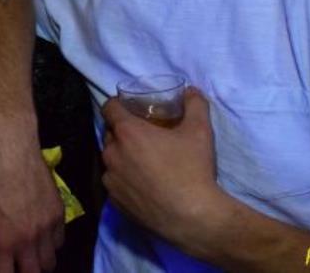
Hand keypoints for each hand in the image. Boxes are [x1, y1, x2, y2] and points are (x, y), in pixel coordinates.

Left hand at [0, 120, 63, 272]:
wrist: (11, 147)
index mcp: (3, 241)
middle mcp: (28, 240)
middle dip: (24, 272)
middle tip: (16, 264)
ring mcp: (47, 227)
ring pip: (50, 262)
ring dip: (39, 262)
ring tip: (30, 253)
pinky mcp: (60, 213)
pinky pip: (60, 241)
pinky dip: (51, 244)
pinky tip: (41, 235)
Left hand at [100, 88, 230, 250]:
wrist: (193, 217)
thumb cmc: (193, 169)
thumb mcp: (200, 131)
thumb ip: (195, 105)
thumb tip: (191, 91)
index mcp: (127, 132)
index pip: (109, 107)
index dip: (118, 104)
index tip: (130, 107)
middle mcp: (112, 153)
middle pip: (110, 133)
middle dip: (123, 131)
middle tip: (144, 136)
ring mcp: (110, 179)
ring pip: (111, 159)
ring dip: (122, 156)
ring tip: (144, 162)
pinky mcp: (114, 201)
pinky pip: (114, 182)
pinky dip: (124, 179)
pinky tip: (143, 185)